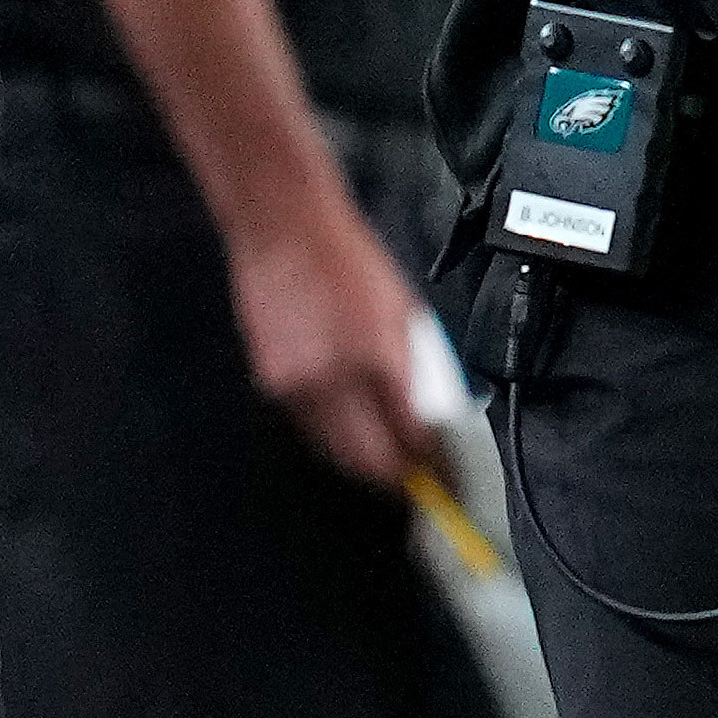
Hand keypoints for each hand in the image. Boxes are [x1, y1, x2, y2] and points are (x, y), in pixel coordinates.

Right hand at [234, 192, 442, 492]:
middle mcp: (333, 379)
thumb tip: (431, 419)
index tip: (447, 480)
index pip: (409, 434)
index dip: (431, 465)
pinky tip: (354, 437)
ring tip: (393, 469)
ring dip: (366, 465)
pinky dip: (335, 441)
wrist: (284, 230)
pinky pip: (311, 431)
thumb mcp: (405, 314)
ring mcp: (295, 385)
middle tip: (423, 487)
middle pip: (368, 459)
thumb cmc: (352, 261)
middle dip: (398, 479)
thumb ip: (418, 371)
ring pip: (336, 452)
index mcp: (377, 356)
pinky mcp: (270, 384)